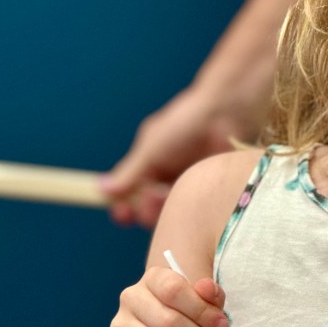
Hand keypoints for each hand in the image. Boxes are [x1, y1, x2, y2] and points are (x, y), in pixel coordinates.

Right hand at [100, 87, 256, 227]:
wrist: (226, 112)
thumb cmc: (185, 123)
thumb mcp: (151, 147)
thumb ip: (129, 172)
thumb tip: (101, 189)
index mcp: (150, 167)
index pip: (130, 195)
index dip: (123, 208)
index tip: (121, 214)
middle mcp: (168, 179)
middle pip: (149, 210)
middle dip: (144, 210)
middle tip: (150, 198)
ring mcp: (190, 187)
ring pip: (171, 212)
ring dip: (164, 208)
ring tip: (166, 192)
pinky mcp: (210, 192)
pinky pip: (195, 210)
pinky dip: (187, 207)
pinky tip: (188, 193)